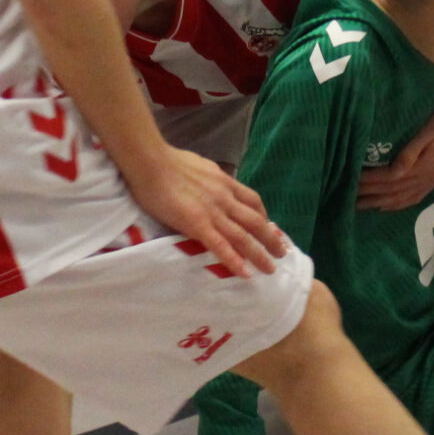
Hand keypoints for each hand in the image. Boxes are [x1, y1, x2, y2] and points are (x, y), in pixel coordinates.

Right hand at [131, 147, 285, 276]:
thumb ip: (211, 178)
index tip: (269, 228)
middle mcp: (225, 198)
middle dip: (271, 238)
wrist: (151, 161)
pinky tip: (245, 274)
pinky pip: (221, 246)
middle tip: (282, 253)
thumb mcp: (201, 165)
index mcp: (225, 182)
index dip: (264, 216)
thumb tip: (212, 181)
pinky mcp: (197, 224)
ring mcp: (213, 212)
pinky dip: (235, 261)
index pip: (253, 200)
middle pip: (256, 221)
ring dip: (260, 254)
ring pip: (244, 236)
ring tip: (271, 269)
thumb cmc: (169, 161)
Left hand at [358, 64, 433, 209]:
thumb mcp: (427, 131)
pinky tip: (385, 207)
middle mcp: (423, 179)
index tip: (347, 180)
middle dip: (366, 196)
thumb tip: (394, 171)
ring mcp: (430, 182)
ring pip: (399, 200)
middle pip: (389, 193)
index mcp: (420, 167)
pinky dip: (396, 206)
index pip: (386, 179)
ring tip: (358, 206)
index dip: (366, 181)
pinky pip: (412, 199)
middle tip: (344, 198)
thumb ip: (410, 152)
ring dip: (377, 204)